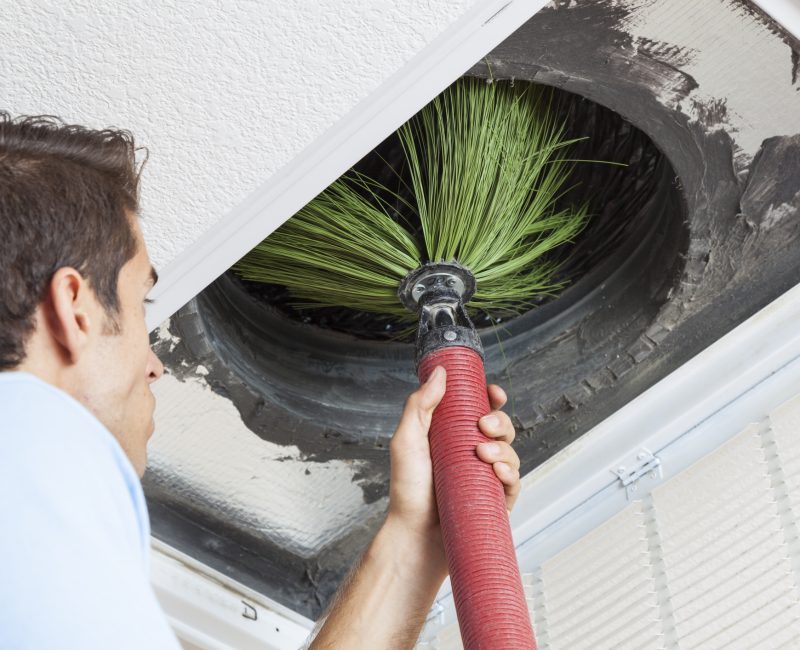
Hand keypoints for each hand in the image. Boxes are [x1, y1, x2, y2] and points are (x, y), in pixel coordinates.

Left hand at [386, 366, 520, 573]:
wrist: (415, 536)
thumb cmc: (407, 491)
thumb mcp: (407, 440)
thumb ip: (420, 404)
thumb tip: (440, 372)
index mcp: (452, 435)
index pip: (480, 409)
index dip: (491, 398)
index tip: (494, 393)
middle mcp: (471, 453)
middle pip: (500, 427)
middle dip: (499, 421)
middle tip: (483, 426)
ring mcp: (485, 477)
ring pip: (511, 451)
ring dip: (504, 447)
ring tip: (484, 454)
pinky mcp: (495, 500)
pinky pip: (514, 482)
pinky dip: (510, 473)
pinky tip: (498, 471)